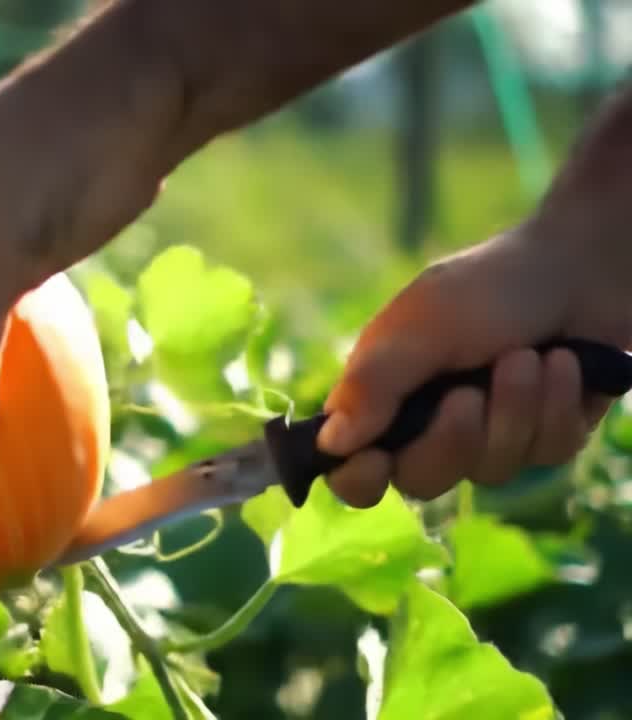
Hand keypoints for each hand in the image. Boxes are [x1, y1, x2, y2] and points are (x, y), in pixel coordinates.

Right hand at [316, 225, 631, 507]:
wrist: (585, 268)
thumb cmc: (488, 287)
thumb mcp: (421, 328)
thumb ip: (373, 386)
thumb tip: (329, 443)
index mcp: (385, 397)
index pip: (353, 467)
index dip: (357, 479)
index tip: (377, 463)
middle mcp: (431, 423)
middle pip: (423, 479)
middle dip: (453, 438)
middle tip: (468, 395)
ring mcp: (491, 434)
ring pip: (493, 469)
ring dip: (515, 408)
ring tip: (527, 355)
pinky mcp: (547, 434)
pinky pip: (547, 451)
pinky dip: (557, 405)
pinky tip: (563, 364)